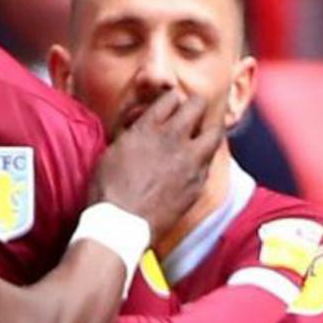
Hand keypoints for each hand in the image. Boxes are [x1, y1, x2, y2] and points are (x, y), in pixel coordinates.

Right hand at [88, 92, 221, 242]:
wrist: (122, 223)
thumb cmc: (108, 190)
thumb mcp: (112, 152)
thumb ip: (132, 135)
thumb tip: (140, 128)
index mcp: (147, 128)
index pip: (170, 98)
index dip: (172, 99)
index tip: (171, 105)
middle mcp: (172, 139)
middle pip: (197, 106)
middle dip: (195, 106)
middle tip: (193, 112)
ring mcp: (189, 160)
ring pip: (214, 132)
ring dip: (210, 129)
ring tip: (205, 134)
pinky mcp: (197, 182)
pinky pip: (210, 162)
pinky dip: (205, 158)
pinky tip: (198, 162)